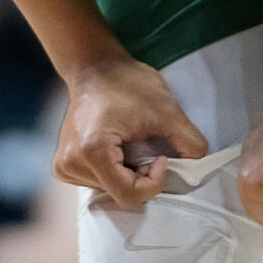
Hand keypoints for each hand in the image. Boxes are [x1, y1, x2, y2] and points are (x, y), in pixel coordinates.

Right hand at [54, 57, 209, 210]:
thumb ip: (190, 141)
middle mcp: (71, 163)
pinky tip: (117, 150)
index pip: (129, 196)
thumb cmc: (127, 83)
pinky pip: (98, 184)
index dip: (153, 182)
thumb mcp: (167, 110)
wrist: (95, 67)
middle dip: (141, 178)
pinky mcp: (64, 166)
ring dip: (127, 176)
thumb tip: (198, 166)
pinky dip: (114, 174)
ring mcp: (64, 166)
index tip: (160, 156)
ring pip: (109, 192)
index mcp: (92, 151)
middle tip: (146, 147)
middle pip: (118, 195)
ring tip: (129, 145)